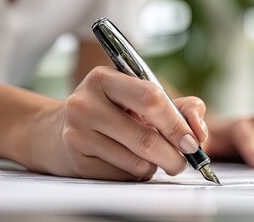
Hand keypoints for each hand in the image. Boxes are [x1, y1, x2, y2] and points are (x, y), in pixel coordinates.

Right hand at [18, 66, 207, 180]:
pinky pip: (122, 175)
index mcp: (105, 78)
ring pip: (137, 161)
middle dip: (174, 155)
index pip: (151, 98)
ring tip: (149, 156)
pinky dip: (135, 173)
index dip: (177, 124)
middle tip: (184, 162)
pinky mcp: (76, 160)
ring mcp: (77, 132)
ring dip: (154, 166)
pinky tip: (126, 161)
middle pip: (146, 138)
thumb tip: (198, 131)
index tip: (193, 142)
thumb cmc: (110, 111)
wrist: (55, 132)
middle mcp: (85, 103)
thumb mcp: (138, 98)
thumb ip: (178, 106)